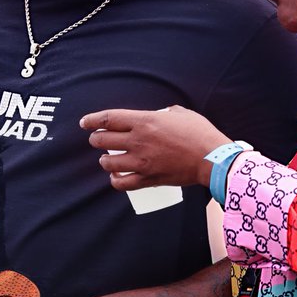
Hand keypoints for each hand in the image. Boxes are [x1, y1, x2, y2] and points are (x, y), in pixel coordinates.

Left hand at [80, 106, 229, 190]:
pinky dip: (115, 180)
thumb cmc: (200, 133)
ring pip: (108, 163)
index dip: (92, 120)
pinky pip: (122, 183)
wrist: (212, 159)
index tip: (84, 122)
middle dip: (96, 139)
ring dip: (105, 160)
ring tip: (108, 159)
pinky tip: (117, 177)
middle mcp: (138, 141)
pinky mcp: (148, 179)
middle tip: (97, 140)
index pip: (108, 119)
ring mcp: (142, 162)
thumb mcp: (181, 113)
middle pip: (102, 140)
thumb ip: (164, 112)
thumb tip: (159, 115)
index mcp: (145, 121)